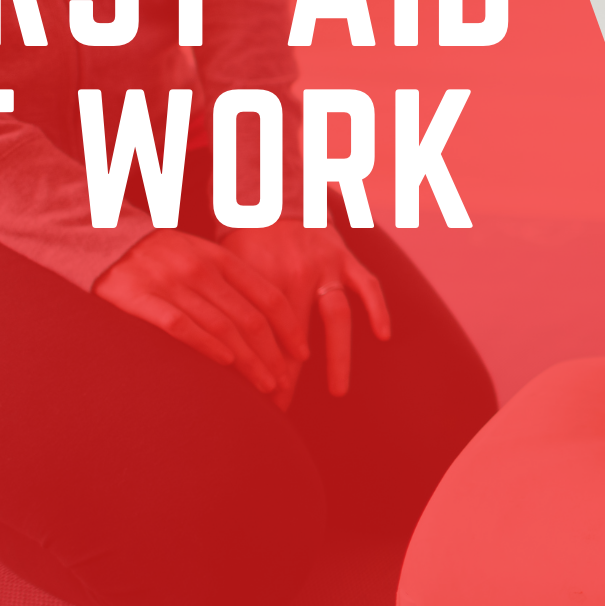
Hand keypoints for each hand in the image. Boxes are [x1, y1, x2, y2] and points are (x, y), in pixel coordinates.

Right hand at [94, 229, 304, 401]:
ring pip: (222, 327)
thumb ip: (233, 284)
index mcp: (221, 259)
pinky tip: (225, 364)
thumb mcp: (204, 258)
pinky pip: (181, 325)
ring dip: (248, 360)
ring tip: (264, 385)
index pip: (268, 296)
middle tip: (285, 383)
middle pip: (249, 318)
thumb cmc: (164, 257)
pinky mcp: (140, 298)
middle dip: (272, 354)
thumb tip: (268, 326)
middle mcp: (201, 270)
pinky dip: (206, 345)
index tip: (302, 354)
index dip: (289, 328)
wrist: (106, 239)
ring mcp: (171, 283)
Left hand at [220, 219, 390, 399]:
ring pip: (336, 317)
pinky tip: (383, 336)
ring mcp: (326, 266)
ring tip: (337, 391)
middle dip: (290, 376)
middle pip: (295, 336)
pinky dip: (378, 309)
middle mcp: (296, 274)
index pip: (264, 338)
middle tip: (284, 409)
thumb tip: (221, 355)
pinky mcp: (346, 257)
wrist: (267, 196)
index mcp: (263, 281)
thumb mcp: (227, 271)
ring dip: (337, 357)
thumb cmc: (241, 240)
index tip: (260, 404)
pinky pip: (367, 285)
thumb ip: (231, 308)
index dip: (263, 372)